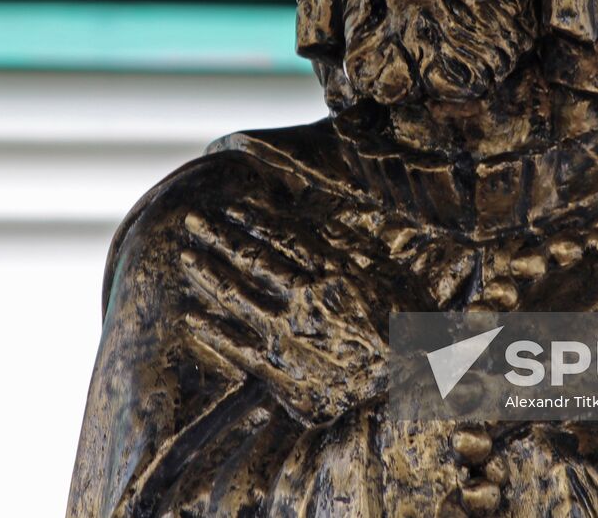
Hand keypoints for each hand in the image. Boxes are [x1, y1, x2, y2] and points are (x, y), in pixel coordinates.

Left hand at [177, 211, 391, 425]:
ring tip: (186, 256)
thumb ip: (356, 249)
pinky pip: (236, 348)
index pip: (281, 237)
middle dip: (218, 237)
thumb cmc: (409, 333)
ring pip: (236, 296)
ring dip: (207, 274)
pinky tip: (192, 316)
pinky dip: (212, 331)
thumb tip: (323, 224)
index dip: (252, 219)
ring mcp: (288, 336)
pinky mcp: (281, 373)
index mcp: (331, 273)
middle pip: (250, 260)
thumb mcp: (393, 278)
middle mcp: (303, 300)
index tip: (230, 206)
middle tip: (191, 219)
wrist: (410, 391)